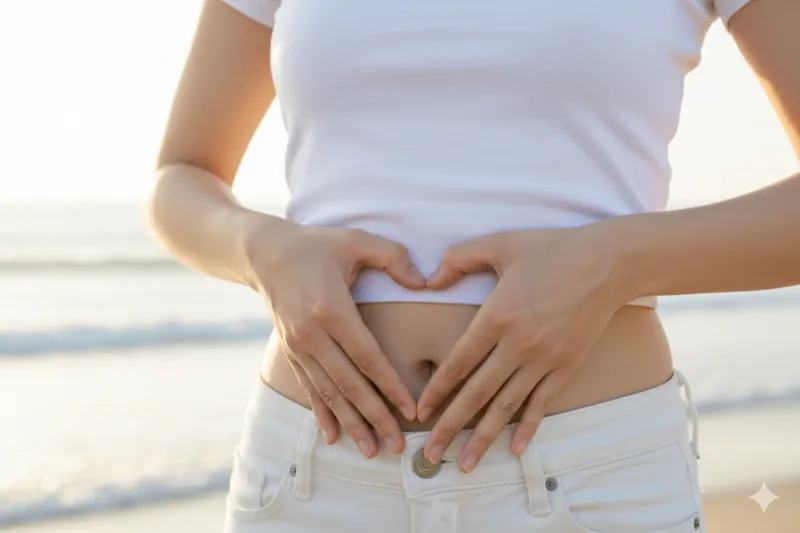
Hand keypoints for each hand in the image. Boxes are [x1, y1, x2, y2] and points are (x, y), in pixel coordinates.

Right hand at [245, 219, 425, 457]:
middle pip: (350, 384)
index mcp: (332, 309)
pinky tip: (333, 437)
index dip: (390, 387)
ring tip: (373, 451)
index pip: (368, 357)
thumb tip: (423, 281)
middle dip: (376, 418)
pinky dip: (322, 413)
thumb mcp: (356, 240)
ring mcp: (299, 346)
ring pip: (329, 393)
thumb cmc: (317, 245)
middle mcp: (312, 334)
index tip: (412, 412)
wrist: (264, 253)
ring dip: (351, 424)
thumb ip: (393, 257)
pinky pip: (310, 388)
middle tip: (398, 447)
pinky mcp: (291, 351)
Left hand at [417, 225, 627, 471]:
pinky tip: (515, 449)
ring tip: (464, 465)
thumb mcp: (499, 243)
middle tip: (431, 454)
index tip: (420, 413)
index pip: (458, 363)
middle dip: (450, 427)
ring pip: (506, 406)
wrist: (609, 262)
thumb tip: (429, 281)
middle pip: (476, 394)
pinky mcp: (567, 366)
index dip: (437, 391)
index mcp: (496, 316)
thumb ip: (458, 258)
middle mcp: (517, 345)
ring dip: (484, 438)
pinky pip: (542, 404)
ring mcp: (544, 359)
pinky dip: (528, 428)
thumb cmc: (551, 249)